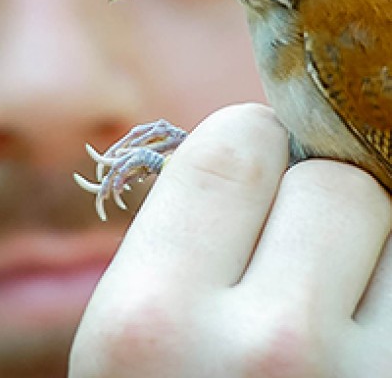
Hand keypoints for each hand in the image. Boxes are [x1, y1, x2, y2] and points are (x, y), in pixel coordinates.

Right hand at [69, 104, 391, 377]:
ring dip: (375, 248)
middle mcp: (266, 356)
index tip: (255, 172)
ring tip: (337, 302)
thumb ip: (190, 233)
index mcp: (152, 322)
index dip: (250, 146)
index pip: (234, 144)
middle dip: (316, 197)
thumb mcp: (133, 337)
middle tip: (296, 248)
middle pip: (336, 180)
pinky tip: (367, 330)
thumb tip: (264, 147)